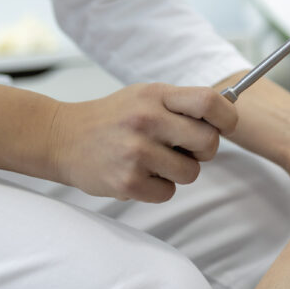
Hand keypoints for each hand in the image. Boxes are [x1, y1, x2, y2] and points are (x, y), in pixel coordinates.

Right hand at [46, 83, 236, 202]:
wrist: (61, 138)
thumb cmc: (113, 118)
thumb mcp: (145, 97)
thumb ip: (182, 104)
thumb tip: (228, 116)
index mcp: (155, 95)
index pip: (209, 102)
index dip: (227, 117)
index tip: (226, 126)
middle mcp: (146, 120)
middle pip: (209, 142)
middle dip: (204, 150)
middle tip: (185, 149)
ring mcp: (136, 152)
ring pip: (191, 173)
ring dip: (180, 172)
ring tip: (155, 161)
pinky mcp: (126, 181)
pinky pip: (167, 193)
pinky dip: (158, 188)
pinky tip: (139, 174)